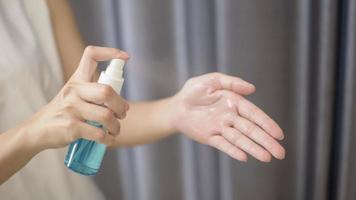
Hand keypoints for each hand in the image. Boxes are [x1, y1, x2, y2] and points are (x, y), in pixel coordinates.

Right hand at [24, 46, 129, 151]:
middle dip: (121, 105)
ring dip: (116, 126)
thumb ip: (93, 94)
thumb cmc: (62, 113)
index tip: (125, 57)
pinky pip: (99, 133)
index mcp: (76, 80)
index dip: (110, 52)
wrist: (36, 131)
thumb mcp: (72, 96)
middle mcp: (73, 91)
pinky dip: (108, 138)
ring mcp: (71, 109)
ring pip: (106, 116)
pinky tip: (109, 139)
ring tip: (115, 129)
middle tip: (123, 113)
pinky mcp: (71, 127)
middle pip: (106, 91)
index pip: (91, 55)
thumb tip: (123, 104)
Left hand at [170, 73, 284, 161]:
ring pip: (239, 139)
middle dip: (266, 141)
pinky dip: (232, 151)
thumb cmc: (194, 91)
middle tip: (280, 153)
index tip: (279, 134)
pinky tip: (244, 157)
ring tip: (267, 158)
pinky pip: (222, 145)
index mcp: (234, 103)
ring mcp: (220, 128)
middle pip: (251, 130)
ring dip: (253, 148)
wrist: (176, 106)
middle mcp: (230, 117)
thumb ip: (232, 83)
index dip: (267, 124)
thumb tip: (252, 88)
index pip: (254, 114)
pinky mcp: (209, 137)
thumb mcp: (212, 81)